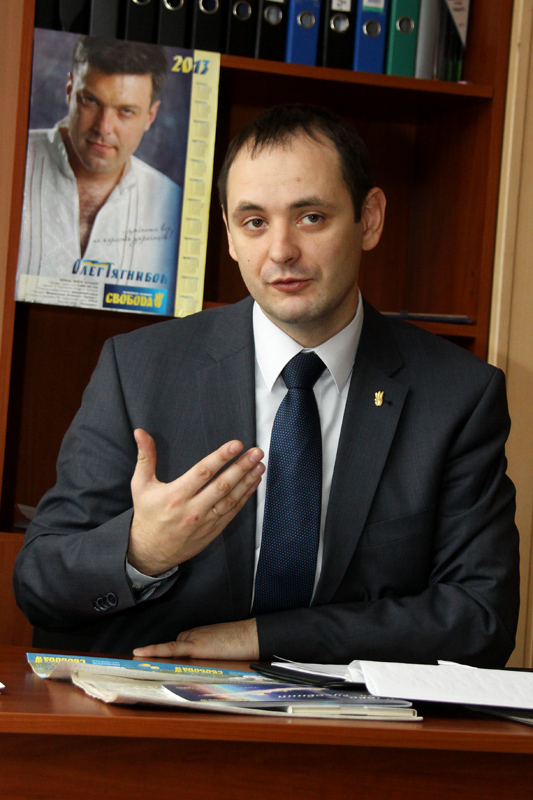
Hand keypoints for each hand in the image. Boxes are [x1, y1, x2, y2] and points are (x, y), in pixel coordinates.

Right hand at [128, 429, 263, 575]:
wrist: (150, 551)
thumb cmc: (147, 514)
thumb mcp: (141, 485)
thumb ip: (145, 457)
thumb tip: (140, 432)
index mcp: (176, 495)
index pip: (203, 472)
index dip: (221, 457)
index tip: (236, 445)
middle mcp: (193, 509)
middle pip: (222, 485)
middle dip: (241, 467)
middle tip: (256, 452)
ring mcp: (205, 521)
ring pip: (231, 499)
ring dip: (248, 481)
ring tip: (260, 465)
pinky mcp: (213, 530)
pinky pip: (232, 511)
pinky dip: (245, 497)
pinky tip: (254, 483)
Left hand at [132, 619, 258, 660]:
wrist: (250, 636)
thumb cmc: (239, 644)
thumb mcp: (218, 648)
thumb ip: (205, 653)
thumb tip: (195, 668)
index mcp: (196, 635)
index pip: (175, 647)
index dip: (160, 655)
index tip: (143, 658)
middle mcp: (191, 635)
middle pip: (170, 652)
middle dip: (163, 662)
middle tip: (151, 668)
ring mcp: (192, 639)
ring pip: (168, 651)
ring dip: (156, 658)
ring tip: (146, 661)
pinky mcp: (194, 646)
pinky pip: (170, 649)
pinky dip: (155, 650)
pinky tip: (141, 652)